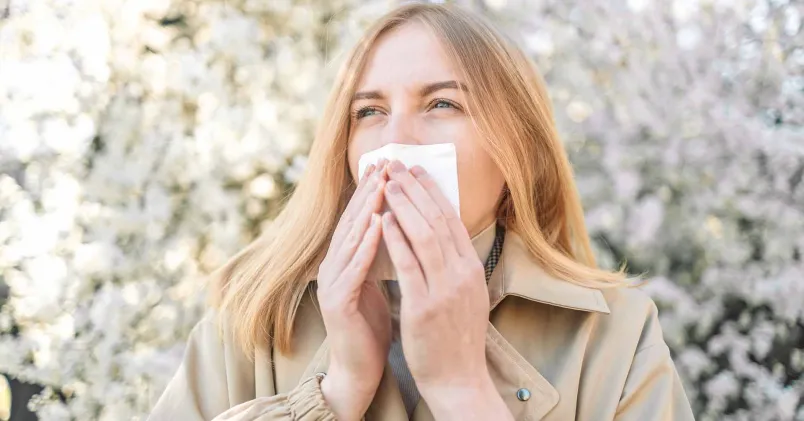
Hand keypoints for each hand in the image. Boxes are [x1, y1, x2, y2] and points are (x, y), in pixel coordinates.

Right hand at [316, 160, 391, 420]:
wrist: (360, 368)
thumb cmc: (372, 325)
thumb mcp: (379, 282)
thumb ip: (381, 255)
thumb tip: (397, 223)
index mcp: (346, 262)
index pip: (361, 219)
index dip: (373, 191)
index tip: (389, 164)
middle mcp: (334, 267)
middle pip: (353, 222)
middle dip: (369, 191)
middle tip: (384, 162)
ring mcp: (332, 283)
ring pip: (351, 239)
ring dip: (367, 209)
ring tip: (383, 184)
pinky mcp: (337, 302)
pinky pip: (353, 268)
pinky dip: (366, 245)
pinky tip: (379, 225)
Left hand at [382, 161, 510, 418]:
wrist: (459, 380)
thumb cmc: (457, 339)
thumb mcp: (467, 296)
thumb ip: (456, 267)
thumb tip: (442, 238)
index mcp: (473, 270)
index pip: (452, 221)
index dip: (433, 193)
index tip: (417, 172)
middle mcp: (463, 274)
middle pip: (438, 221)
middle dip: (416, 190)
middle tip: (397, 167)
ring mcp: (445, 290)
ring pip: (425, 236)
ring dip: (404, 205)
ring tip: (386, 184)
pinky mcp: (425, 306)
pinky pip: (408, 264)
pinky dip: (396, 238)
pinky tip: (383, 219)